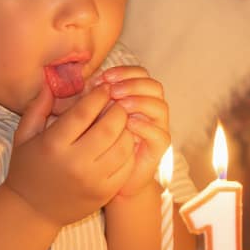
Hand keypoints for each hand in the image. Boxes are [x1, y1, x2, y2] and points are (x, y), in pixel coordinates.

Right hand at [5, 82, 135, 227]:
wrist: (33, 211)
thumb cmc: (27, 168)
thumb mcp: (24, 136)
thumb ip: (37, 107)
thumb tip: (51, 81)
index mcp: (53, 145)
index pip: (84, 112)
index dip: (98, 95)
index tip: (103, 87)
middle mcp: (75, 163)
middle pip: (109, 127)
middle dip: (117, 109)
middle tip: (116, 103)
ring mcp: (93, 180)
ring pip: (123, 145)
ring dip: (126, 128)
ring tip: (120, 121)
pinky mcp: (105, 192)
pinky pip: (127, 165)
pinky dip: (128, 150)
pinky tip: (121, 142)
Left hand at [100, 66, 170, 199]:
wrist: (110, 177)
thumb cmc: (99, 143)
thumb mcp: (94, 116)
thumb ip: (96, 99)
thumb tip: (89, 84)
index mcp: (138, 96)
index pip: (140, 74)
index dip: (124, 72)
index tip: (103, 78)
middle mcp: (151, 109)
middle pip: (153, 86)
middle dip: (133, 84)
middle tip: (113, 91)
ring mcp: (157, 127)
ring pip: (160, 106)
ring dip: (140, 102)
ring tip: (120, 106)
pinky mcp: (159, 148)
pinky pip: (159, 133)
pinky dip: (144, 126)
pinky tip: (128, 124)